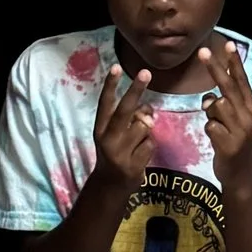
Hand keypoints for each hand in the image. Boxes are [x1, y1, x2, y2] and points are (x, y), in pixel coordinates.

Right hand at [93, 61, 158, 191]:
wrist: (111, 185)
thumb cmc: (116, 151)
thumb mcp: (115, 135)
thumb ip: (128, 120)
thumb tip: (148, 110)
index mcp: (100, 128)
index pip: (105, 103)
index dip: (110, 85)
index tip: (116, 67)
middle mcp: (107, 139)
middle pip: (125, 110)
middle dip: (135, 90)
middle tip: (146, 72)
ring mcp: (120, 153)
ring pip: (144, 126)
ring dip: (146, 130)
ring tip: (137, 141)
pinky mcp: (132, 165)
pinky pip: (151, 143)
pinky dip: (149, 146)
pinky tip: (140, 155)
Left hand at [198, 38, 251, 177]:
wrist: (241, 175)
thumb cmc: (235, 144)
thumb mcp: (234, 122)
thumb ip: (223, 107)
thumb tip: (208, 98)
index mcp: (251, 108)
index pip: (242, 81)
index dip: (234, 63)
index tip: (229, 44)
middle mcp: (248, 116)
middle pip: (228, 87)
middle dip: (215, 68)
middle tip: (202, 51)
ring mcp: (240, 130)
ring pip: (216, 105)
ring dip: (210, 112)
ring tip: (217, 126)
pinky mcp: (230, 144)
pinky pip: (209, 125)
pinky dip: (209, 129)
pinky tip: (216, 140)